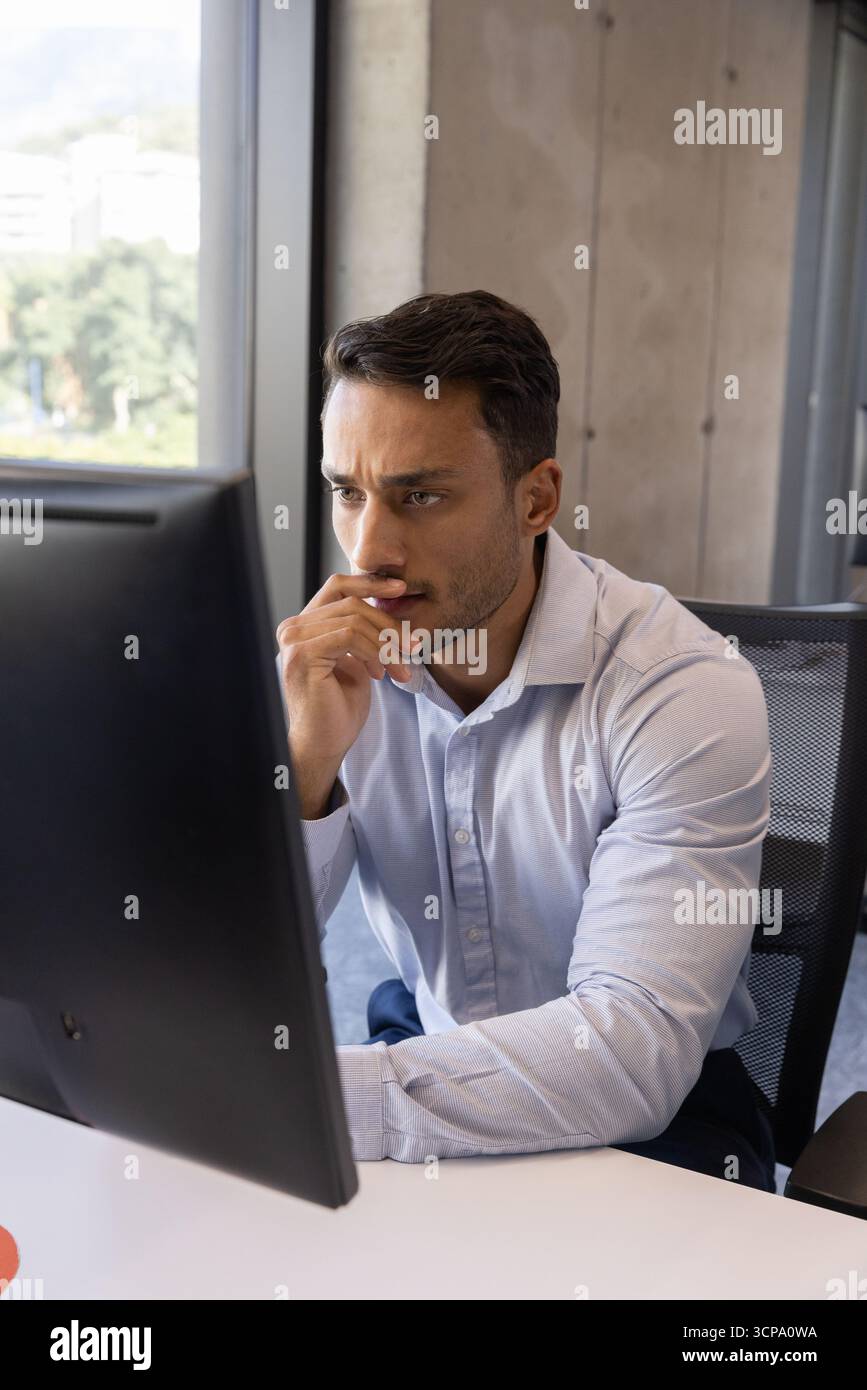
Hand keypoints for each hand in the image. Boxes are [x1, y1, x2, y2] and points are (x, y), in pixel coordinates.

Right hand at [275, 573, 412, 814]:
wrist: (325, 744)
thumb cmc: (340, 707)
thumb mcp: (358, 659)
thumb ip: (363, 631)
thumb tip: (390, 600)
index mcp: (304, 625)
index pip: (338, 587)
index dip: (371, 583)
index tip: (401, 587)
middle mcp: (293, 628)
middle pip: (351, 603)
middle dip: (388, 625)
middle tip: (413, 647)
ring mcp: (294, 640)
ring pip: (354, 619)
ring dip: (386, 644)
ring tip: (400, 668)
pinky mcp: (302, 655)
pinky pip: (349, 636)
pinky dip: (374, 652)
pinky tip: (381, 675)